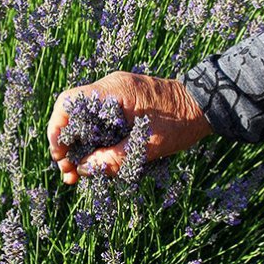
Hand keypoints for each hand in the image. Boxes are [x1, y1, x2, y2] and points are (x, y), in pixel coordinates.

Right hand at [47, 71, 213, 183]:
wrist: (205, 106)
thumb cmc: (181, 122)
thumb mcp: (149, 144)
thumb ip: (115, 157)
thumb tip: (84, 169)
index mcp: (114, 90)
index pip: (69, 102)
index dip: (57, 129)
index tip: (60, 154)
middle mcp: (110, 88)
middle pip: (73, 113)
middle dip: (67, 144)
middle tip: (69, 173)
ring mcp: (116, 95)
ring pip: (85, 120)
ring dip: (80, 146)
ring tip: (79, 174)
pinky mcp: (123, 105)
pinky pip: (99, 122)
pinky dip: (94, 141)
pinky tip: (95, 161)